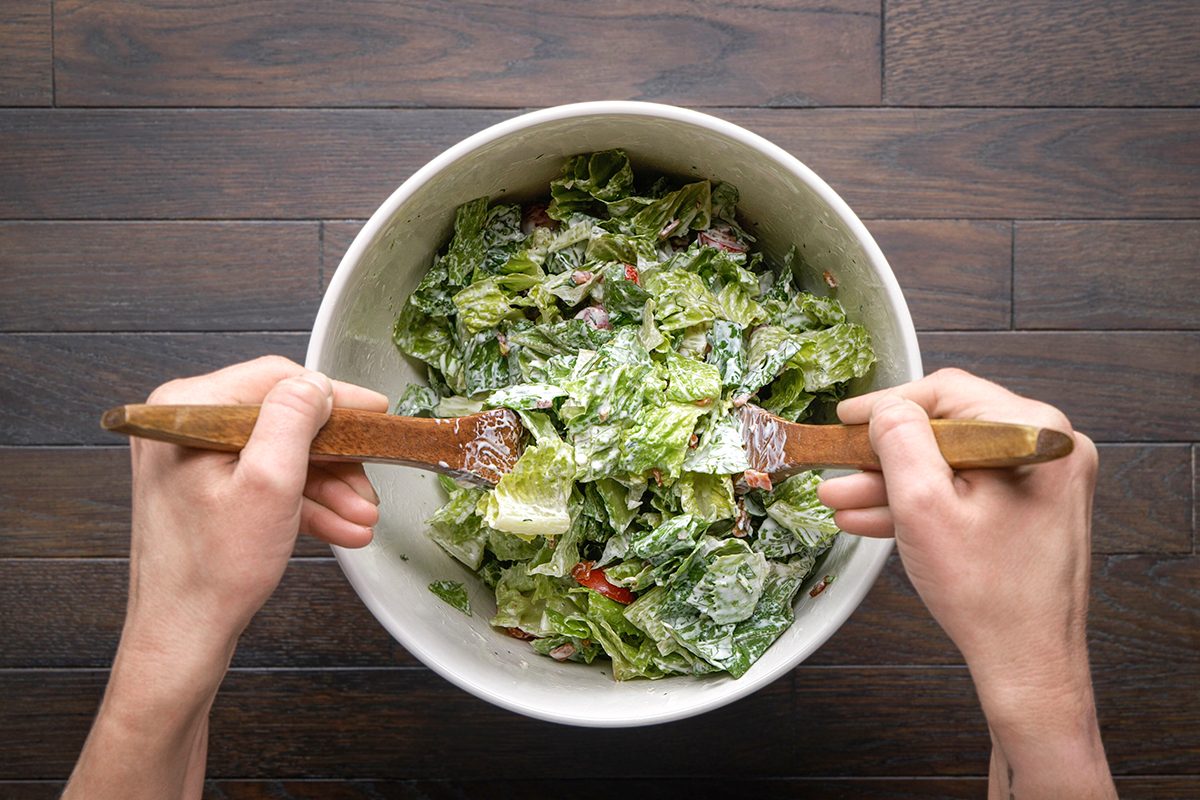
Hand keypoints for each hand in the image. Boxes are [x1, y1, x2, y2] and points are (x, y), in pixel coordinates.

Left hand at [65, 356, 388, 799]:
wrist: (182, 637)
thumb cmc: (212, 570)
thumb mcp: (269, 484)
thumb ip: (293, 421)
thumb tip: (318, 385)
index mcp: (185, 410)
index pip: (275, 379)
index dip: (333, 397)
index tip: (375, 412)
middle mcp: (184, 426)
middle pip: (283, 418)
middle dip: (335, 455)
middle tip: (370, 480)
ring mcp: (195, 458)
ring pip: (282, 453)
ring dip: (329, 484)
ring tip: (363, 516)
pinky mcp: (208, 489)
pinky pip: (268, 480)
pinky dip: (306, 501)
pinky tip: (343, 525)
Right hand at [818, 368, 1113, 797]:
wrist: (1027, 664)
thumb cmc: (990, 594)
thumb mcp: (924, 506)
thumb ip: (900, 442)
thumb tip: (885, 409)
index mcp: (1037, 435)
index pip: (949, 392)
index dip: (889, 404)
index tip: (848, 419)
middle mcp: (1046, 451)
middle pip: (946, 430)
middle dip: (883, 453)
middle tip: (838, 463)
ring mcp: (1038, 484)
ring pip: (948, 465)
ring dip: (890, 482)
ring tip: (840, 497)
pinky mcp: (1024, 512)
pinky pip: (962, 492)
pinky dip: (918, 503)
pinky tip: (870, 516)